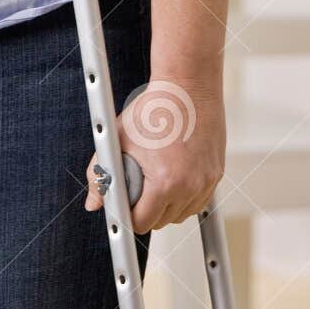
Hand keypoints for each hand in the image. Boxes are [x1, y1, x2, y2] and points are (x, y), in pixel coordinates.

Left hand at [84, 78, 224, 231]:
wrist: (187, 86)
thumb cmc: (153, 108)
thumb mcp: (118, 140)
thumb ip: (100, 175)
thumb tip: (93, 202)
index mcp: (164, 182)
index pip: (142, 222)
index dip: (128, 217)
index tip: (123, 207)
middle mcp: (189, 186)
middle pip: (163, 222)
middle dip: (147, 212)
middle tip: (136, 192)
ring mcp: (206, 181)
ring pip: (183, 214)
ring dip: (168, 208)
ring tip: (154, 186)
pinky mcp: (216, 173)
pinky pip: (199, 200)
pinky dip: (186, 197)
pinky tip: (174, 179)